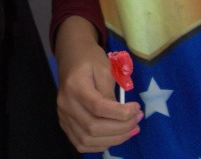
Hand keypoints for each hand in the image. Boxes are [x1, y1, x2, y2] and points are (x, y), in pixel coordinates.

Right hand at [54, 16, 141, 152]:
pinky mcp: (65, 123)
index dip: (120, 113)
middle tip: (137, 120)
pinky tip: (114, 137)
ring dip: (113, 140)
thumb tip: (120, 116)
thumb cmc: (90, 59)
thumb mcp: (105, 69)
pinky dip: (99, 145)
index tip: (136, 108)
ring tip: (130, 130)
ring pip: (87, 139)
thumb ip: (110, 93)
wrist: (71, 55)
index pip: (98, 107)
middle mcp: (66, 104)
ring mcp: (63, 116)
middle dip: (120, 128)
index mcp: (75, 86)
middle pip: (93, 127)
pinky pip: (81, 143)